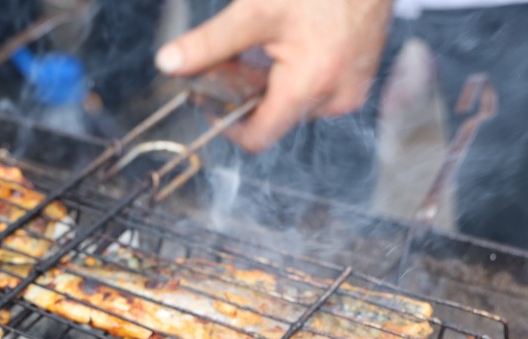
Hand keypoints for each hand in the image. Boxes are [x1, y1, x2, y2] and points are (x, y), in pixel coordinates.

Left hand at [155, 0, 392, 151]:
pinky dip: (294, 73)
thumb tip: (168, 63)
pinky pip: (316, 88)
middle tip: (235, 58)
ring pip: (293, 102)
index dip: (226, 124)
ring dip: (271, 82)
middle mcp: (337, 97)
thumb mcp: (256, 10)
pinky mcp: (359, 75)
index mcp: (312, 86)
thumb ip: (210, 43)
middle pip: (274, 118)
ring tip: (266, 43)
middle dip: (248, 94)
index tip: (209, 100)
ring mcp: (351, 87)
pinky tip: (289, 42)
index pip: (259, 137)